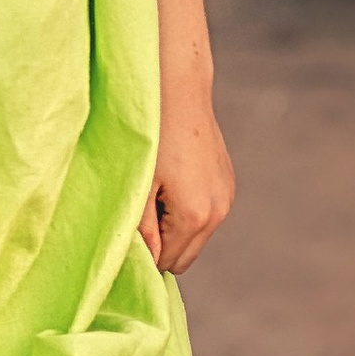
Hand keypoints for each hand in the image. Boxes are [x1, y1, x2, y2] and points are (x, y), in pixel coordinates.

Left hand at [138, 88, 234, 278]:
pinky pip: (205, 216)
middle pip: (185, 258)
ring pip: (196, 238)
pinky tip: (171, 183)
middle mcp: (218, 211)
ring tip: (154, 195)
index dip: (145, 258)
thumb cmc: (151, 135)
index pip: (167, 264)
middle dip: (162, 248)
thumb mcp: (139, 185)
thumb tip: (147, 264)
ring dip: (174, 230)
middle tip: (138, 218)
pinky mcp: (227, 184)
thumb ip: (142, 230)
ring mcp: (226, 197)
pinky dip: (187, 213)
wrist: (179, 91)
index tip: (127, 236)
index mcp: (195, 216)